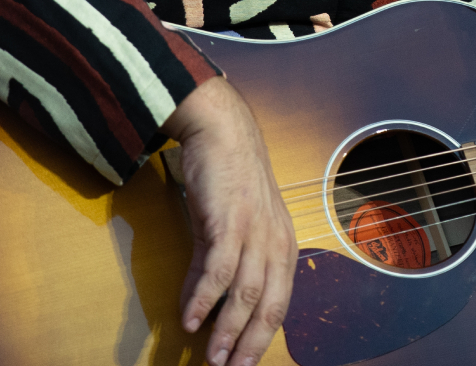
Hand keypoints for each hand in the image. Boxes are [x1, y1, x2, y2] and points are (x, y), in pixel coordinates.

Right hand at [162, 77, 295, 365]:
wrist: (223, 131)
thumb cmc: (230, 178)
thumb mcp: (235, 223)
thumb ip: (222, 263)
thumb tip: (202, 305)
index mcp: (284, 244)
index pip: (281, 301)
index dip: (264, 335)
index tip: (247, 362)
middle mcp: (276, 240)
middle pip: (269, 304)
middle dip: (249, 342)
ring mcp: (255, 230)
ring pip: (245, 293)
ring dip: (226, 329)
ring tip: (210, 357)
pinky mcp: (229, 220)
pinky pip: (217, 269)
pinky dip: (204, 298)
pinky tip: (191, 319)